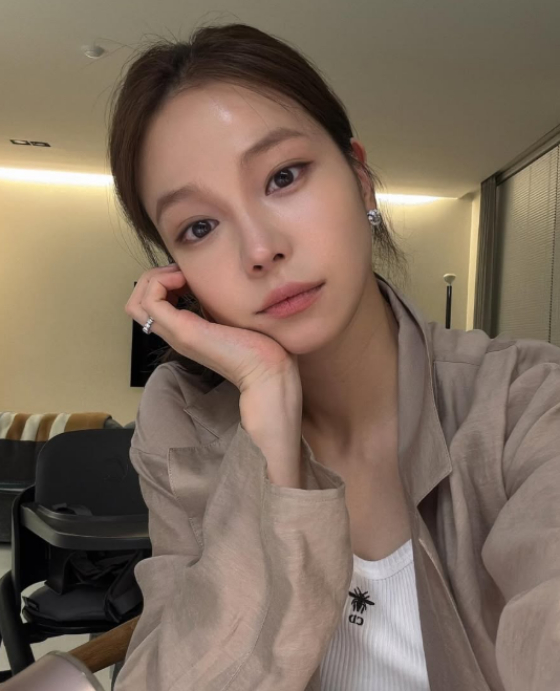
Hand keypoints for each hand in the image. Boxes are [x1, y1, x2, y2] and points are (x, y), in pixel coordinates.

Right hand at [125, 264, 298, 392]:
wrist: (268, 371)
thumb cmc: (259, 346)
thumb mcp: (229, 316)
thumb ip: (215, 304)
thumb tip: (210, 284)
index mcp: (184, 330)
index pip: (149, 306)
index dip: (161, 282)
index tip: (187, 275)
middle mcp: (175, 333)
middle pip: (135, 303)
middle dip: (153, 277)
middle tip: (181, 272)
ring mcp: (176, 333)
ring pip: (136, 302)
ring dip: (154, 278)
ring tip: (181, 275)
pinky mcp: (185, 331)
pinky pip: (151, 301)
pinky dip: (161, 282)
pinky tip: (185, 280)